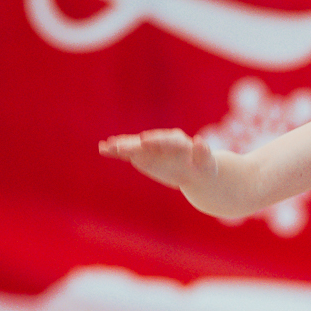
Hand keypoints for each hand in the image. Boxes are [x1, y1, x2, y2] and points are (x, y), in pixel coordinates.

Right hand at [98, 129, 217, 194]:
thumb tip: (200, 142)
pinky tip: (103, 149)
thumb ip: (203, 152)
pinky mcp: (143, 155)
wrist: (196, 170)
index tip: (143, 141)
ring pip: (134, 146)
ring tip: (107, 146)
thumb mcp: (207, 162)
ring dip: (121, 146)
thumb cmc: (204, 167)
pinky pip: (128, 153)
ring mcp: (151, 147)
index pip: (166, 140)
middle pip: (146, 142)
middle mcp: (162, 141)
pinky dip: (116, 151)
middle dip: (133, 144)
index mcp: (178, 141)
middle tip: (119, 145)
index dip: (155, 141)